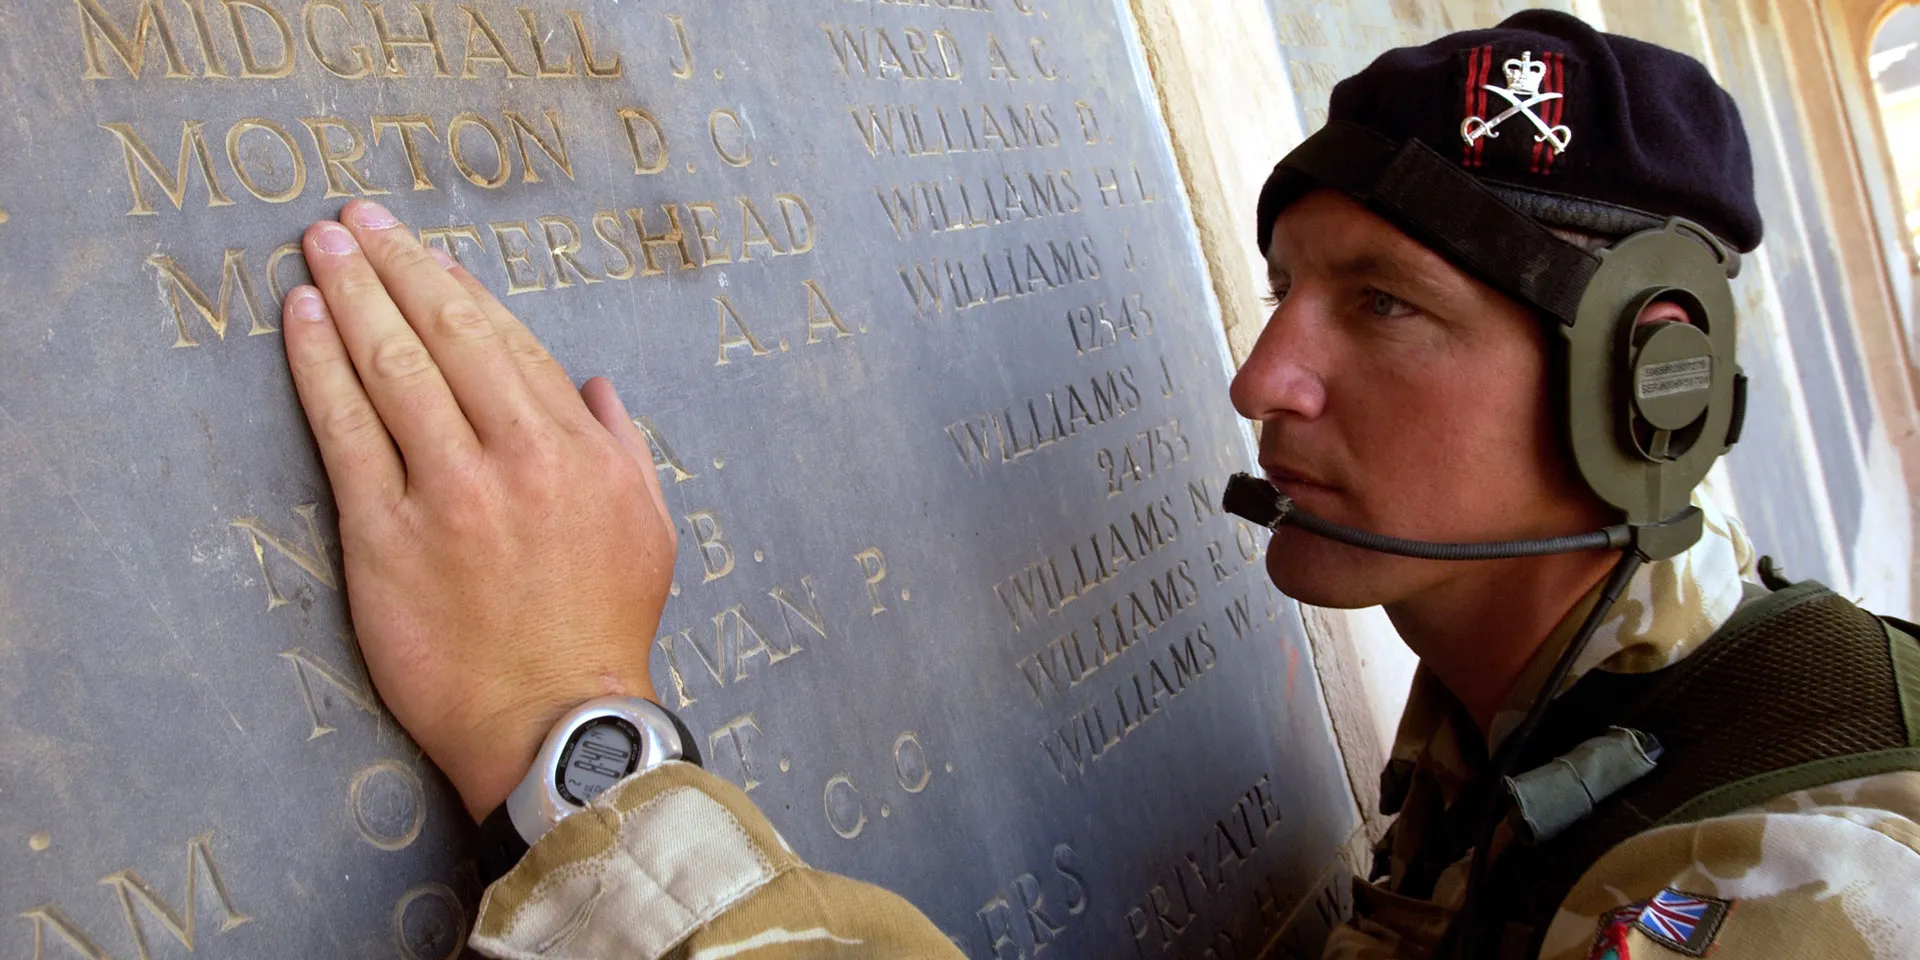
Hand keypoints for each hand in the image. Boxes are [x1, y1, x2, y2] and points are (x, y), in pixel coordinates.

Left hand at [279, 199, 676, 819]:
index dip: (459, 290)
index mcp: (576, 448)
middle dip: (395, 266)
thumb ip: (624, 448)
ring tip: (320, 249)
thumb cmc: (603, 631)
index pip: (508, 343)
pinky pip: (345, 431)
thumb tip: (596, 388)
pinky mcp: (385, 537)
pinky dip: (320, 367)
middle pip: (444, 335)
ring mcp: (446, 493)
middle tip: (355, 221)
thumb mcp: (648, 530)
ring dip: (351, 295)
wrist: (555, 722)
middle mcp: (514, 456)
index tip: (427, 255)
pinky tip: (301, 322)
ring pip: (391, 368)